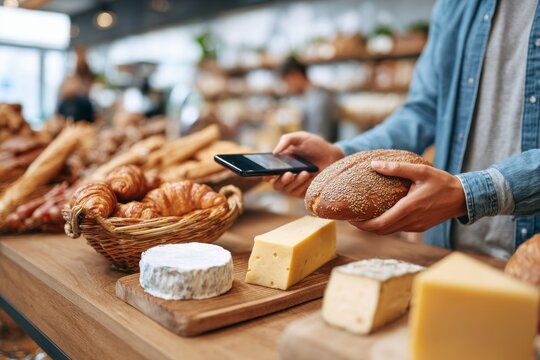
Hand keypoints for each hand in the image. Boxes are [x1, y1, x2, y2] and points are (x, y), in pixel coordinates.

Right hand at [268, 132, 343, 196]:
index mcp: (280, 163)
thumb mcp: (300, 137)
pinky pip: (298, 192)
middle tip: (289, 173)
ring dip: (295, 181)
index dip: (264, 174)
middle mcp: (285, 175)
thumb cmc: (315, 145)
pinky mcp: (304, 191)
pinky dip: (303, 185)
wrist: (333, 155)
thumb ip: (286, 140)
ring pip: (287, 189)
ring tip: (305, 172)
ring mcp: (294, 184)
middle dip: (281, 180)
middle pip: (276, 184)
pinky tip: (310, 176)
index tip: (268, 172)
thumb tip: (274, 152)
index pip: (267, 172)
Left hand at [349, 161, 466, 234]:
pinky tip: (379, 215)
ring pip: (388, 232)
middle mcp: (411, 221)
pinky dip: (385, 225)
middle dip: (364, 227)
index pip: (379, 224)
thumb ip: (397, 167)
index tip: (350, 218)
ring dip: (374, 227)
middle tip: (351, 217)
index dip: (362, 224)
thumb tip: (374, 164)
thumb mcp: (420, 170)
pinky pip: (397, 229)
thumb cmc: (442, 182)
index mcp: (409, 208)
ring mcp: (416, 226)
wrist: (463, 197)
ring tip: (361, 216)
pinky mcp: (419, 227)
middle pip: (381, 231)